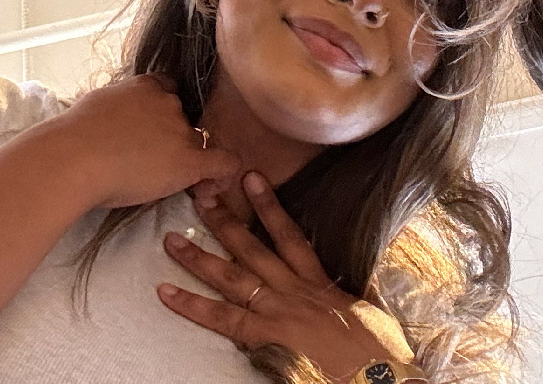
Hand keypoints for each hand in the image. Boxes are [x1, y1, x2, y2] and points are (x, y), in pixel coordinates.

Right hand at [54, 74, 238, 209]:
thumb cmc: (70, 137)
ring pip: (199, 145)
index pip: (169, 93)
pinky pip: (223, 163)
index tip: (159, 134)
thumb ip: (115, 108)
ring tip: (184, 185)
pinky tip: (212, 187)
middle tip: (162, 167)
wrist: (73, 158)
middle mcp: (170, 104)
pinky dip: (222, 175)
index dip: (167, 115)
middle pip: (183, 122)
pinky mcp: (189, 160)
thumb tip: (110, 121)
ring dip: (193, 162)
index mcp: (147, 87)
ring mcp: (182, 131)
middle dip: (177, 142)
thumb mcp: (95, 107)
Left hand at [158, 172, 415, 380]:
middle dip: (225, 220)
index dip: (268, 205)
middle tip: (199, 194)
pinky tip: (166, 292)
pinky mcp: (267, 335)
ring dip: (199, 256)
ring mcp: (278, 310)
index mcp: (317, 281)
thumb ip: (333, 298)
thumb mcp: (359, 314)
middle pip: (253, 247)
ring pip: (233, 276)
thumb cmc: (374, 346)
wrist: (377, 369)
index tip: (251, 177)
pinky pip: (224, 318)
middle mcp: (294, 288)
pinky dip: (192, 305)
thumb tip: (324, 294)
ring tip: (170, 239)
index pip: (289, 234)